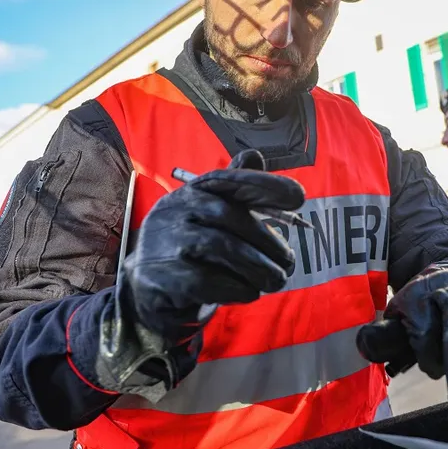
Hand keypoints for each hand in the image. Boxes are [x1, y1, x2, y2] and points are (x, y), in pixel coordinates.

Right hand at [122, 149, 304, 344]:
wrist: (148, 289)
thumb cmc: (190, 247)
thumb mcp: (210, 217)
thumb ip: (235, 190)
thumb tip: (254, 156)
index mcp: (189, 192)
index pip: (227, 179)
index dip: (264, 184)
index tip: (299, 197)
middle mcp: (173, 211)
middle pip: (226, 215)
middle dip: (265, 238)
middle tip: (289, 261)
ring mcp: (164, 243)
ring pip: (220, 247)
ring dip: (257, 266)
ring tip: (276, 280)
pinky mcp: (160, 277)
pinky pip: (206, 280)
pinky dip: (236, 287)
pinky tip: (250, 292)